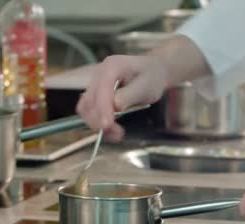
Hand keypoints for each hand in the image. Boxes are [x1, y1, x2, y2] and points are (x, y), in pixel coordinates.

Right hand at [76, 35, 210, 142]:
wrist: (157, 71)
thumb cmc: (154, 75)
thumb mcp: (147, 85)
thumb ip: (130, 95)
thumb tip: (115, 105)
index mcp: (110, 68)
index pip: (99, 92)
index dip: (102, 112)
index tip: (109, 127)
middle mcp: (99, 75)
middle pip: (87, 103)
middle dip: (100, 122)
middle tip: (116, 134)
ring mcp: (97, 85)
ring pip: (86, 110)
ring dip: (99, 125)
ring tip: (118, 134)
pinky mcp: (98, 95)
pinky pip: (93, 112)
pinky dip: (101, 124)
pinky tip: (115, 130)